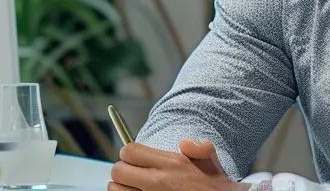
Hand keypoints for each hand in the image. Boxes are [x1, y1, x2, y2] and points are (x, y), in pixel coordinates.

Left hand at [109, 140, 247, 190]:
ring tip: (133, 188)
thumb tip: (185, 144)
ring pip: (115, 189)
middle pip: (117, 170)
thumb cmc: (214, 188)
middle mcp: (158, 182)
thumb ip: (200, 148)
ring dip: (121, 188)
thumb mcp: (212, 164)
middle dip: (123, 171)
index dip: (129, 154)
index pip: (129, 151)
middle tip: (133, 175)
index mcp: (171, 165)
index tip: (135, 159)